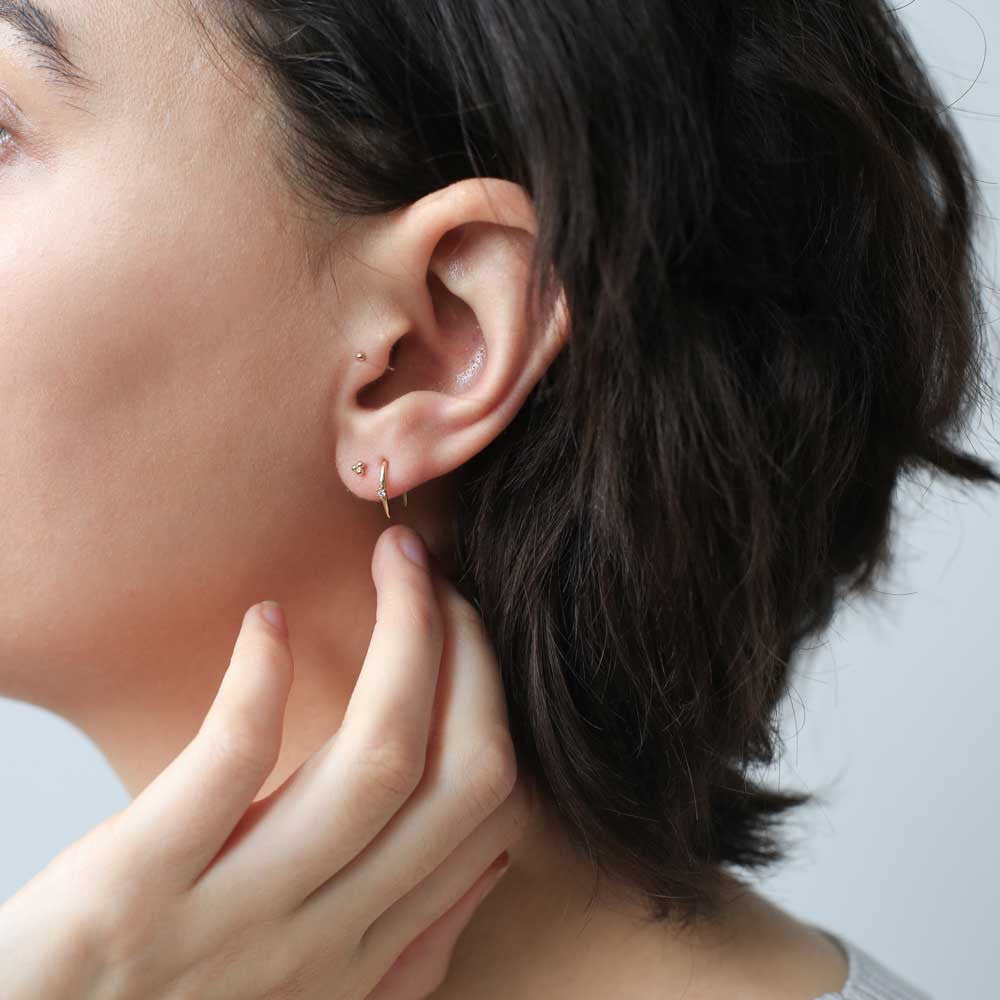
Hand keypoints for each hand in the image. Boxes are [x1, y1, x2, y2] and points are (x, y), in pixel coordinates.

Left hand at [0, 524, 534, 999]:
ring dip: (407, 637)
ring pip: (377, 757)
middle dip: (470, 651)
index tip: (465, 630)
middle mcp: (323, 938)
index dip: (494, 695)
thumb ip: (411, 942)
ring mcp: (232, 916)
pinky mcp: (134, 887)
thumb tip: (495, 857)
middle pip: (456, 774)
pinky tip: (267, 620)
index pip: (487, 806)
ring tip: (394, 566)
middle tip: (434, 575)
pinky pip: (232, 760)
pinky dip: (262, 676)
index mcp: (364, 949)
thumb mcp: (313, 993)